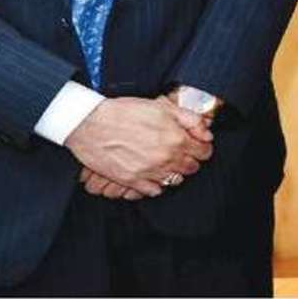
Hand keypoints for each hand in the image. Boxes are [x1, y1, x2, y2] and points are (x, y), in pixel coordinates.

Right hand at [65, 97, 213, 197]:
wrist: (90, 123)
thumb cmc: (124, 112)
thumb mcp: (162, 107)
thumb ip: (190, 120)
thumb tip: (207, 134)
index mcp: (176, 139)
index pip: (204, 152)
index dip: (203, 147)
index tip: (198, 144)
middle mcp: (165, 159)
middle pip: (191, 168)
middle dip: (191, 159)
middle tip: (182, 151)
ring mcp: (149, 172)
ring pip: (175, 181)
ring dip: (175, 172)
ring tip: (166, 161)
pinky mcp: (132, 181)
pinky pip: (154, 191)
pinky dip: (157, 184)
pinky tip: (152, 172)